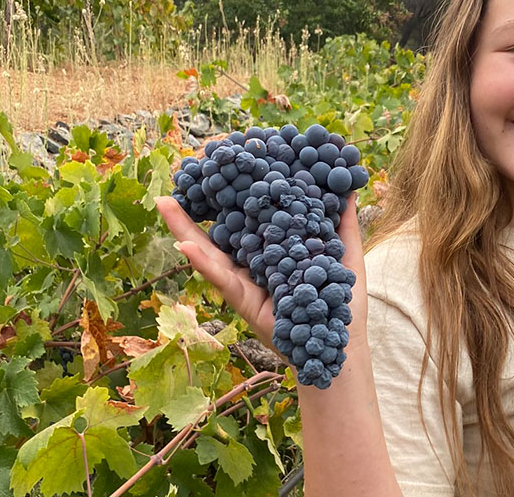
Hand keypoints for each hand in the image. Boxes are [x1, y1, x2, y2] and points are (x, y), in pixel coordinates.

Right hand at [154, 195, 368, 349]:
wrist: (342, 340)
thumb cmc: (340, 300)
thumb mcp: (344, 253)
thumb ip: (343, 223)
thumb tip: (350, 187)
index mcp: (271, 253)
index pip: (245, 222)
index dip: (228, 199)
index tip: (214, 172)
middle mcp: (253, 266)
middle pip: (218, 235)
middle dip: (192, 213)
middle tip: (170, 187)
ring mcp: (245, 284)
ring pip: (210, 255)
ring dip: (184, 231)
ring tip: (164, 204)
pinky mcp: (245, 302)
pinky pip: (223, 280)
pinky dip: (204, 264)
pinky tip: (185, 247)